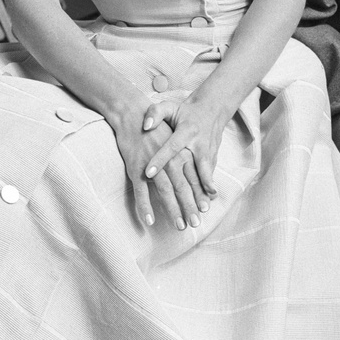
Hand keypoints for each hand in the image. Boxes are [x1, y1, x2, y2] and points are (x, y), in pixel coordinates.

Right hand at [103, 98, 204, 232]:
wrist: (132, 113)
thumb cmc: (155, 127)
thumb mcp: (174, 137)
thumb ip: (184, 155)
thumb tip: (195, 171)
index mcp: (180, 153)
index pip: (193, 177)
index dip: (200, 193)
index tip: (206, 208)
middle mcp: (169, 160)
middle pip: (182, 187)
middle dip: (190, 206)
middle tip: (196, 223)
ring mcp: (152, 164)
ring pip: (165, 191)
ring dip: (173, 210)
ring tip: (181, 225)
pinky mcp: (136, 167)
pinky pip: (141, 191)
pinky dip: (145, 205)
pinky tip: (150, 220)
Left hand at [142, 97, 223, 207]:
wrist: (212, 108)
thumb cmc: (185, 111)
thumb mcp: (169, 107)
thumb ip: (155, 113)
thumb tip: (145, 125)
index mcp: (185, 131)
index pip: (170, 147)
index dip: (159, 159)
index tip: (148, 173)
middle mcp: (198, 143)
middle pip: (194, 168)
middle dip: (190, 190)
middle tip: (187, 204)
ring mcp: (207, 152)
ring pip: (205, 175)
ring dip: (203, 193)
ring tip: (202, 210)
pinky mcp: (212, 157)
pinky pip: (210, 174)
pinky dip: (209, 189)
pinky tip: (206, 203)